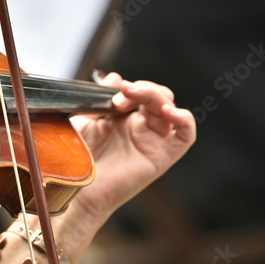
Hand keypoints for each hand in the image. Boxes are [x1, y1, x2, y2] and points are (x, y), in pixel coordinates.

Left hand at [69, 72, 195, 223]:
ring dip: (155, 95)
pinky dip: (183, 119)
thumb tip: (115, 77)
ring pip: (169, 108)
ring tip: (135, 96)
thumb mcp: (85, 120)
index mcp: (123, 118)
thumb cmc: (78, 158)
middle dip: (142, 88)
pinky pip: (186, 135)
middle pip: (156, 96)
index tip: (114, 88)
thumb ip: (99, 98)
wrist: (78, 186)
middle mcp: (140, 128)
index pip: (138, 92)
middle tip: (123, 93)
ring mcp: (153, 141)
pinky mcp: (163, 156)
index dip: (130, 87)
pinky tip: (167, 111)